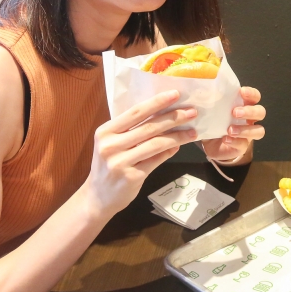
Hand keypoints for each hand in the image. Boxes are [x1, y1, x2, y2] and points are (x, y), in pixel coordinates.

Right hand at [85, 89, 197, 217]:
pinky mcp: (131, 177)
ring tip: (193, 131)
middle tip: (192, 112)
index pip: (135, 112)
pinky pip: (156, 160)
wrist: (97, 197)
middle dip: (173, 117)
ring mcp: (120, 162)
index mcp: (106, 131)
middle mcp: (110, 145)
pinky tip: (179, 146)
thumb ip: (133, 130)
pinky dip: (169, 152)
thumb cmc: (108, 165)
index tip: (175, 94)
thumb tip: (165, 116)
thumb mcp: (113, 143)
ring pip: (155, 144)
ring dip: (177, 136)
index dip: (156, 102)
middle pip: (149, 127)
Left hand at [202, 86, 264, 162]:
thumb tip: (202, 97)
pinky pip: (244, 144)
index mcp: (245, 106)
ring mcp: (248, 134)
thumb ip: (210, 104)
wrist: (211, 144)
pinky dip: (234, 141)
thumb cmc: (215, 122)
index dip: (252, 94)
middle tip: (235, 112)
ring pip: (259, 131)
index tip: (242, 92)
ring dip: (245, 129)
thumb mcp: (212, 111)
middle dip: (249, 111)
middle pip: (260, 112)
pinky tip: (225, 139)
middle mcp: (250, 119)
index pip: (255, 97)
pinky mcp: (242, 146)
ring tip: (230, 130)